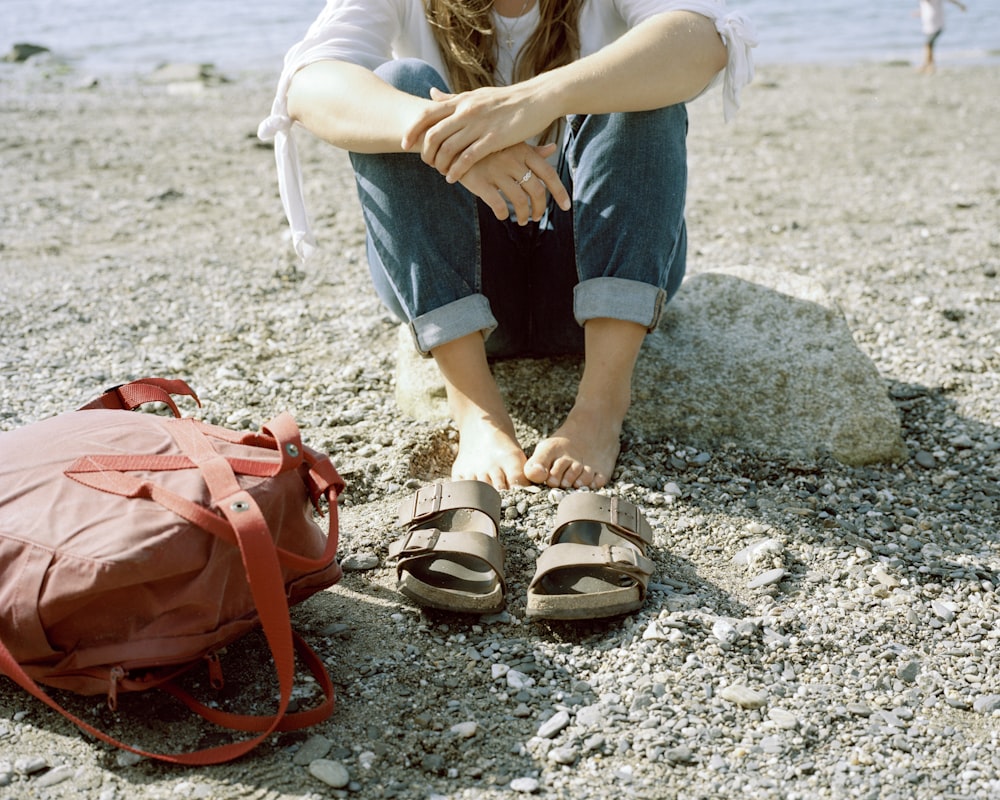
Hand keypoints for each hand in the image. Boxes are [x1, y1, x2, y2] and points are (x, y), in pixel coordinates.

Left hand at [402, 84, 557, 182]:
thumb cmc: (507, 100)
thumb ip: (453, 98)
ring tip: (440, 172)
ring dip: (440, 163)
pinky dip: (456, 169)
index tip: (404, 143)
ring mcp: (480, 124)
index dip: (412, 130)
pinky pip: (468, 157)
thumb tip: (431, 94)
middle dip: (425, 152)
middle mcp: (467, 111)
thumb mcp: (476, 95)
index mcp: (462, 100)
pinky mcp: (494, 138)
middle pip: (433, 133)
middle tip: (425, 163)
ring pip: (448, 147)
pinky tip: (453, 178)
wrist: (538, 98)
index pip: (427, 114)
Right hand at [457, 142, 569, 224]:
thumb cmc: (486, 144)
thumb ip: (532, 150)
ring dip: (524, 215)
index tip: (567, 207)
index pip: (548, 174)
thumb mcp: (510, 141)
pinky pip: (497, 205)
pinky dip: (503, 214)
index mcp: (522, 151)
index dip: (559, 192)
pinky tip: (503, 216)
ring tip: (523, 221)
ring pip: (519, 200)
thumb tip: (552, 148)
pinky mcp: (479, 181)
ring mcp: (496, 171)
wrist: (452, 140)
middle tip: (537, 217)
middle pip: (536, 191)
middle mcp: (512, 160)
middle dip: (540, 208)